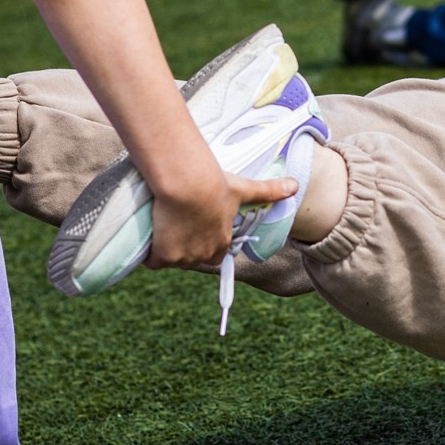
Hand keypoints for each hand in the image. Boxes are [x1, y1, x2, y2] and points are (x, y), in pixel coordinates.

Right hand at [144, 171, 297, 271]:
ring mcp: (184, 258)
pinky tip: (148, 236)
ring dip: (166, 248)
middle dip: (184, 247)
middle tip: (175, 224)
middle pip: (191, 258)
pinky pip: (153, 261)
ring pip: (172, 260)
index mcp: (222, 241)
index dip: (204, 242)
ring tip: (161, 226)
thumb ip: (269, 190)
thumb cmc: (216, 184)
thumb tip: (296, 186)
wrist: (188, 183)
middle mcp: (205, 254)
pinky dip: (149, 253)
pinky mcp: (164, 257)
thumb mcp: (245, 188)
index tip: (194, 226)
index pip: (215, 254)